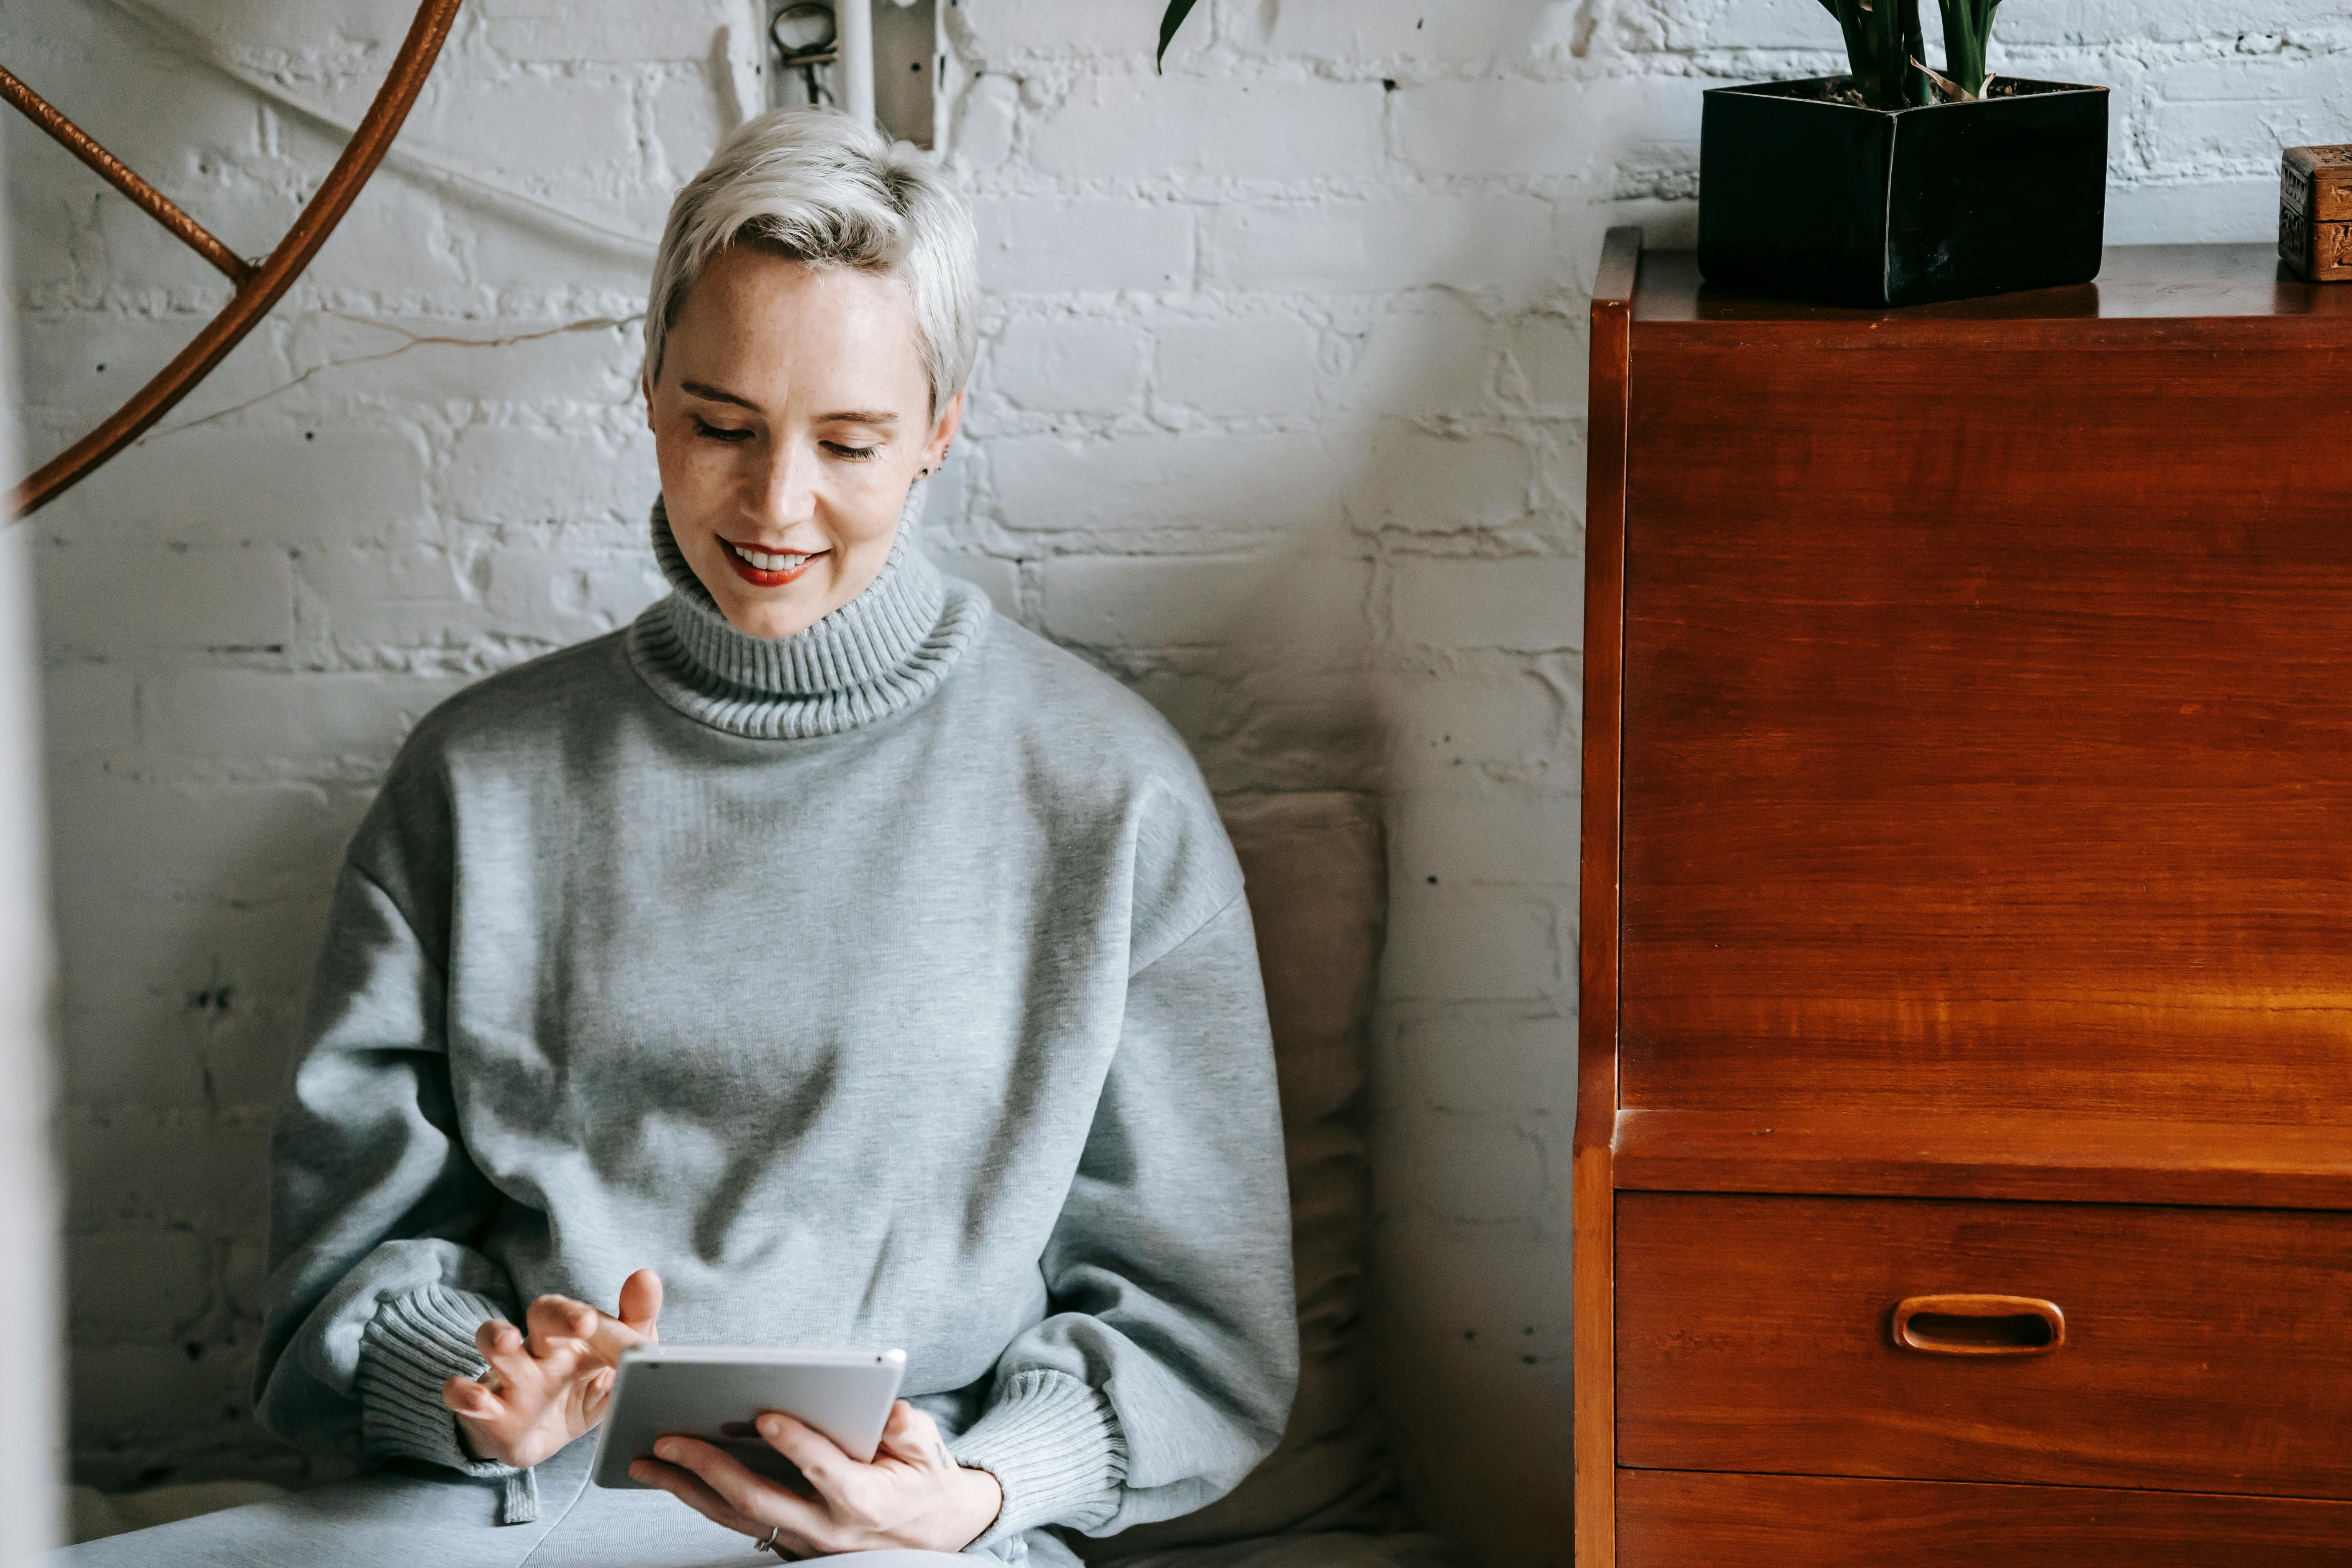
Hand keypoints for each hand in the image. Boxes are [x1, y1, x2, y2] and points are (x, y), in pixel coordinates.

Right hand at [443, 1267, 662, 1466]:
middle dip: (560, 1314)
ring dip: (498, 1339)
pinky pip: (462, 1394)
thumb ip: (635, 1327)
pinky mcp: (485, 1411)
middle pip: (543, 1313)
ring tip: (507, 1341)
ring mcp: (509, 1376)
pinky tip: (480, 1402)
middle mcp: (542, 1347)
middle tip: (583, 1322)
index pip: (591, 1317)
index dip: (615, 1331)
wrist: (538, 1432)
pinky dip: (466, 1396)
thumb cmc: (583, 1386)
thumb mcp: (615, 1364)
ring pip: (494, 1343)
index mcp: (576, 1334)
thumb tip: (647, 1277)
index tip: (637, 1348)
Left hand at [630, 1399, 1003, 1554]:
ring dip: (685, 1489)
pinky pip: (735, 1522)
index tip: (766, 1415)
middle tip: (667, 1438)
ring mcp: (801, 1541)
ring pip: (734, 1516)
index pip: (825, 1471)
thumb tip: (892, 1412)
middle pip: (758, 1500)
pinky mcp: (785, 1542)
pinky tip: (669, 1476)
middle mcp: (826, 1527)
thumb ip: (910, 1431)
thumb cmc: (923, 1479)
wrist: (928, 1532)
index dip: (797, 1445)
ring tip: (643, 1461)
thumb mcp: (927, 1451)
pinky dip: (698, 1499)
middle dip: (709, 1468)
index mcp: (865, 1499)